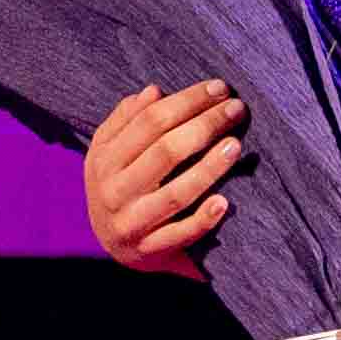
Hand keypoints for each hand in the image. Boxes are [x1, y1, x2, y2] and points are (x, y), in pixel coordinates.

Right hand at [82, 80, 241, 275]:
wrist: (112, 246)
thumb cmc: (120, 186)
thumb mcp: (109, 152)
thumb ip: (126, 120)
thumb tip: (154, 92)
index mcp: (103, 160)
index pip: (149, 121)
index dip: (187, 101)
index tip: (219, 88)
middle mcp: (114, 191)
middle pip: (165, 151)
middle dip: (205, 125)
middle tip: (237, 108)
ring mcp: (131, 223)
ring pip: (176, 193)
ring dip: (210, 168)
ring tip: (236, 145)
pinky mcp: (150, 251)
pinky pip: (180, 235)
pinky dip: (202, 220)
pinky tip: (224, 202)